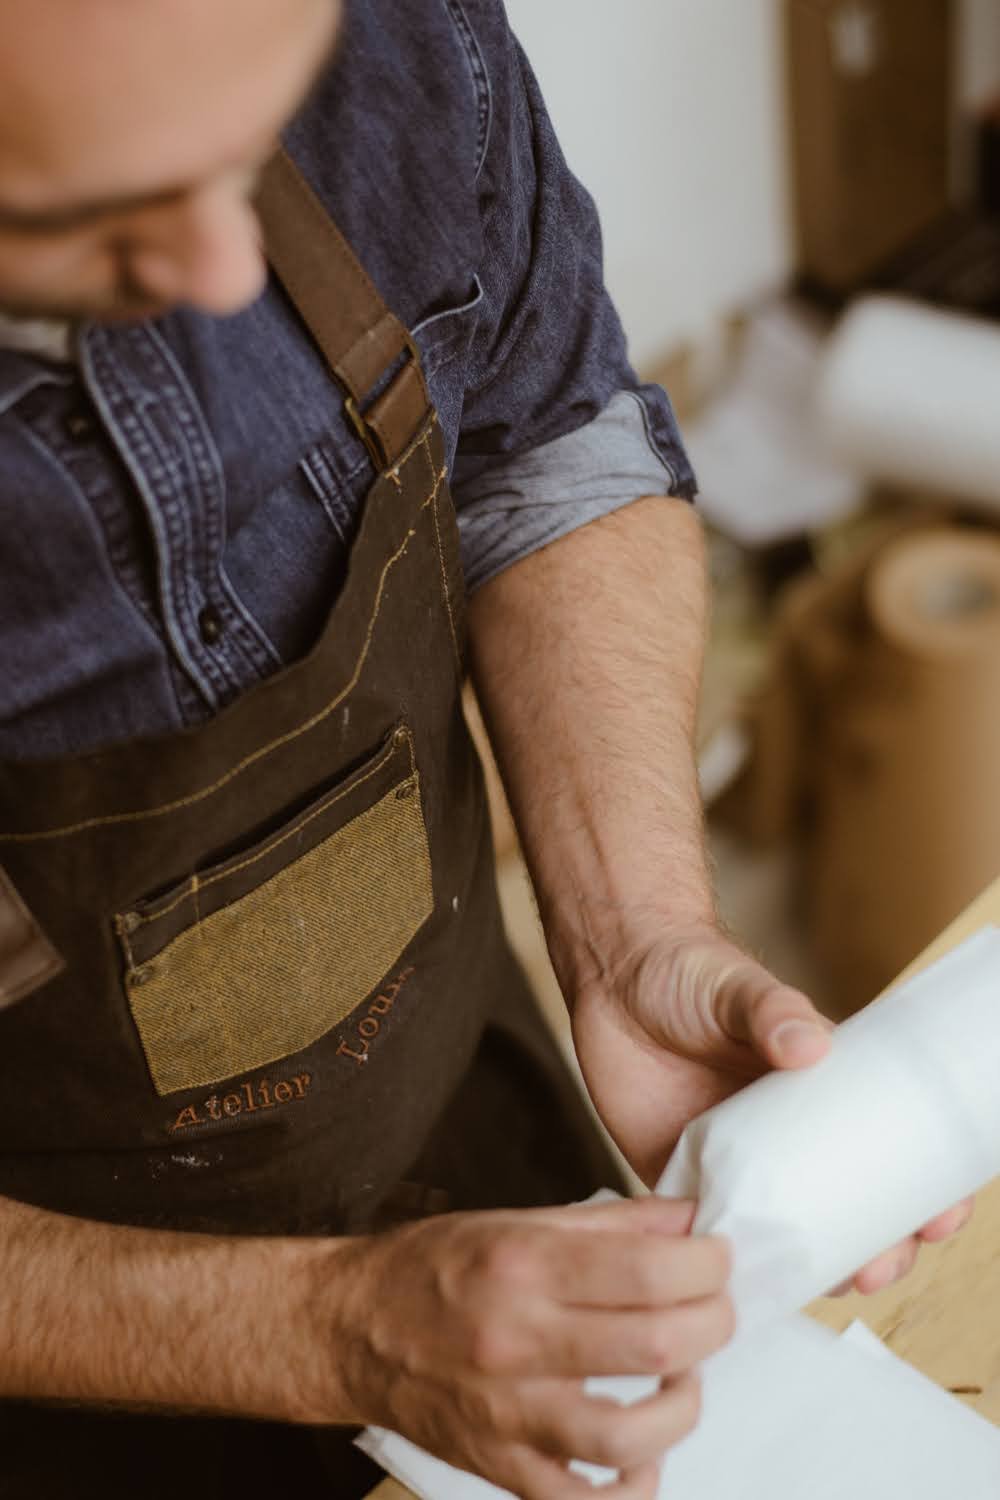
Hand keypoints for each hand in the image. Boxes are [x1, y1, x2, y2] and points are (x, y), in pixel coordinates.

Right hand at [315, 1196, 732, 1498]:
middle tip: (716, 1308)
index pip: (649, 1268)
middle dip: (714, 1323)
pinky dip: (630, 1486)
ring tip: (682, 1379)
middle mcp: (517, 1338)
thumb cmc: (433, 1267)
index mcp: (524, 1264)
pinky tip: (643, 1454)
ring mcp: (508, 1412)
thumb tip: (688, 1221)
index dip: (707, 1264)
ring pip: (629, 1436)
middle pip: (656, 1344)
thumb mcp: (517, 1219)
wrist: (351, 1327)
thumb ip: (610, 1223)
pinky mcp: (499, 1464)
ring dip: (682, 1406)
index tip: (718, 1258)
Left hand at [569, 919, 971, 1293]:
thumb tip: (809, 1045)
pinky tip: (741, 1291)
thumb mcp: (737, 987)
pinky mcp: (679, 1174)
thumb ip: (771, 1010)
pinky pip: (708, 1234)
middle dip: (876, 1247)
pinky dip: (726, 1265)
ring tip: (826, 1287)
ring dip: (809, 1268)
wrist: (612, 976)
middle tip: (878, 1268)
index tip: (937, 1221)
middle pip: (844, 1207)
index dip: (919, 1192)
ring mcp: (734, 1161)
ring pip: (784, 1233)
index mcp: (815, 1093)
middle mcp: (782, 1137)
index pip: (885, 1148)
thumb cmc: (687, 971)